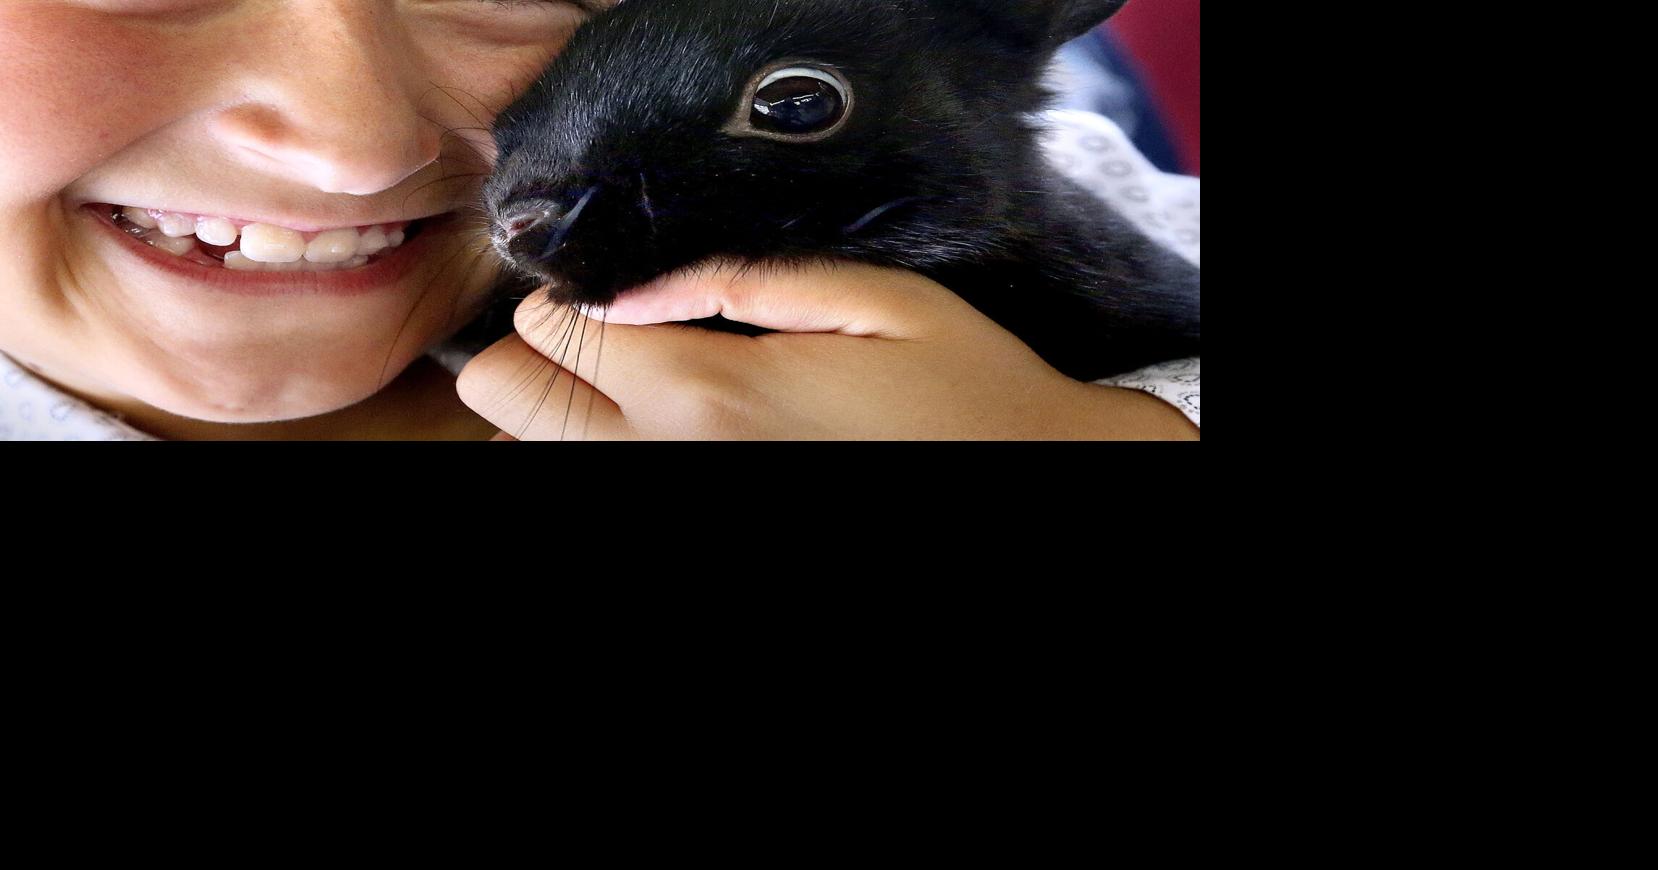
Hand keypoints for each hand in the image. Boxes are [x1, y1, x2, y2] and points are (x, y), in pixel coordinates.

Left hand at [457, 260, 1198, 439]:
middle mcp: (669, 463)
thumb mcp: (869, 301)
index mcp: (708, 393)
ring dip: (571, 421)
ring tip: (647, 405)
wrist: (1026, 474)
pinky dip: (613, 454)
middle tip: (608, 351)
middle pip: (505, 400)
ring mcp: (678, 499)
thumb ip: (734, 282)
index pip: (545, 335)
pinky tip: (675, 439)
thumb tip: (626, 291)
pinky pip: (599, 487)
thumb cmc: (958, 393)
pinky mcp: (705, 522)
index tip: (607, 301)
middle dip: (536, 362)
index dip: (564, 303)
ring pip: (541, 457)